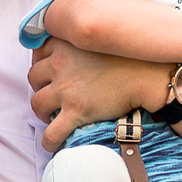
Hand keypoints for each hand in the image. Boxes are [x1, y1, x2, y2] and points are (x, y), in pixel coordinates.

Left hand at [28, 38, 173, 150]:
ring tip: (52, 115)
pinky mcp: (76, 111)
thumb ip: (84, 38)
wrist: (148, 75)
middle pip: (34, 77)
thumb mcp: (102, 38)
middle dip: (40, 87)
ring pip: (37, 104)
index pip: (38, 53)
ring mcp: (66, 89)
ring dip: (42, 111)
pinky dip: (48, 140)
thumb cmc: (132, 57)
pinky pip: (51, 132)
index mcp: (66, 43)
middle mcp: (60, 63)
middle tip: (52, 94)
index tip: (50, 72)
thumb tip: (77, 47)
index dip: (42, 64)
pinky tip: (52, 143)